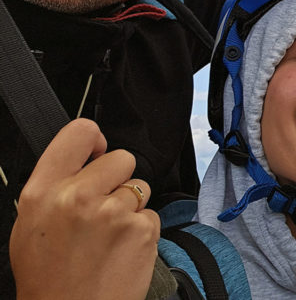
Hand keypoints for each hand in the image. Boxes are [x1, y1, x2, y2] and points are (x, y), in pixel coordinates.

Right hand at [10, 119, 159, 299]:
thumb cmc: (48, 274)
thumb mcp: (32, 222)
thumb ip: (57, 184)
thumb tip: (84, 156)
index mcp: (44, 191)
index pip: (79, 132)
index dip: (94, 138)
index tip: (98, 150)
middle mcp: (78, 196)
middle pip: (122, 158)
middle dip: (118, 179)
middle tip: (101, 209)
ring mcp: (114, 213)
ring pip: (139, 188)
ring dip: (130, 208)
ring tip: (107, 237)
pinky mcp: (141, 230)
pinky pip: (151, 215)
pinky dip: (141, 231)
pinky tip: (120, 250)